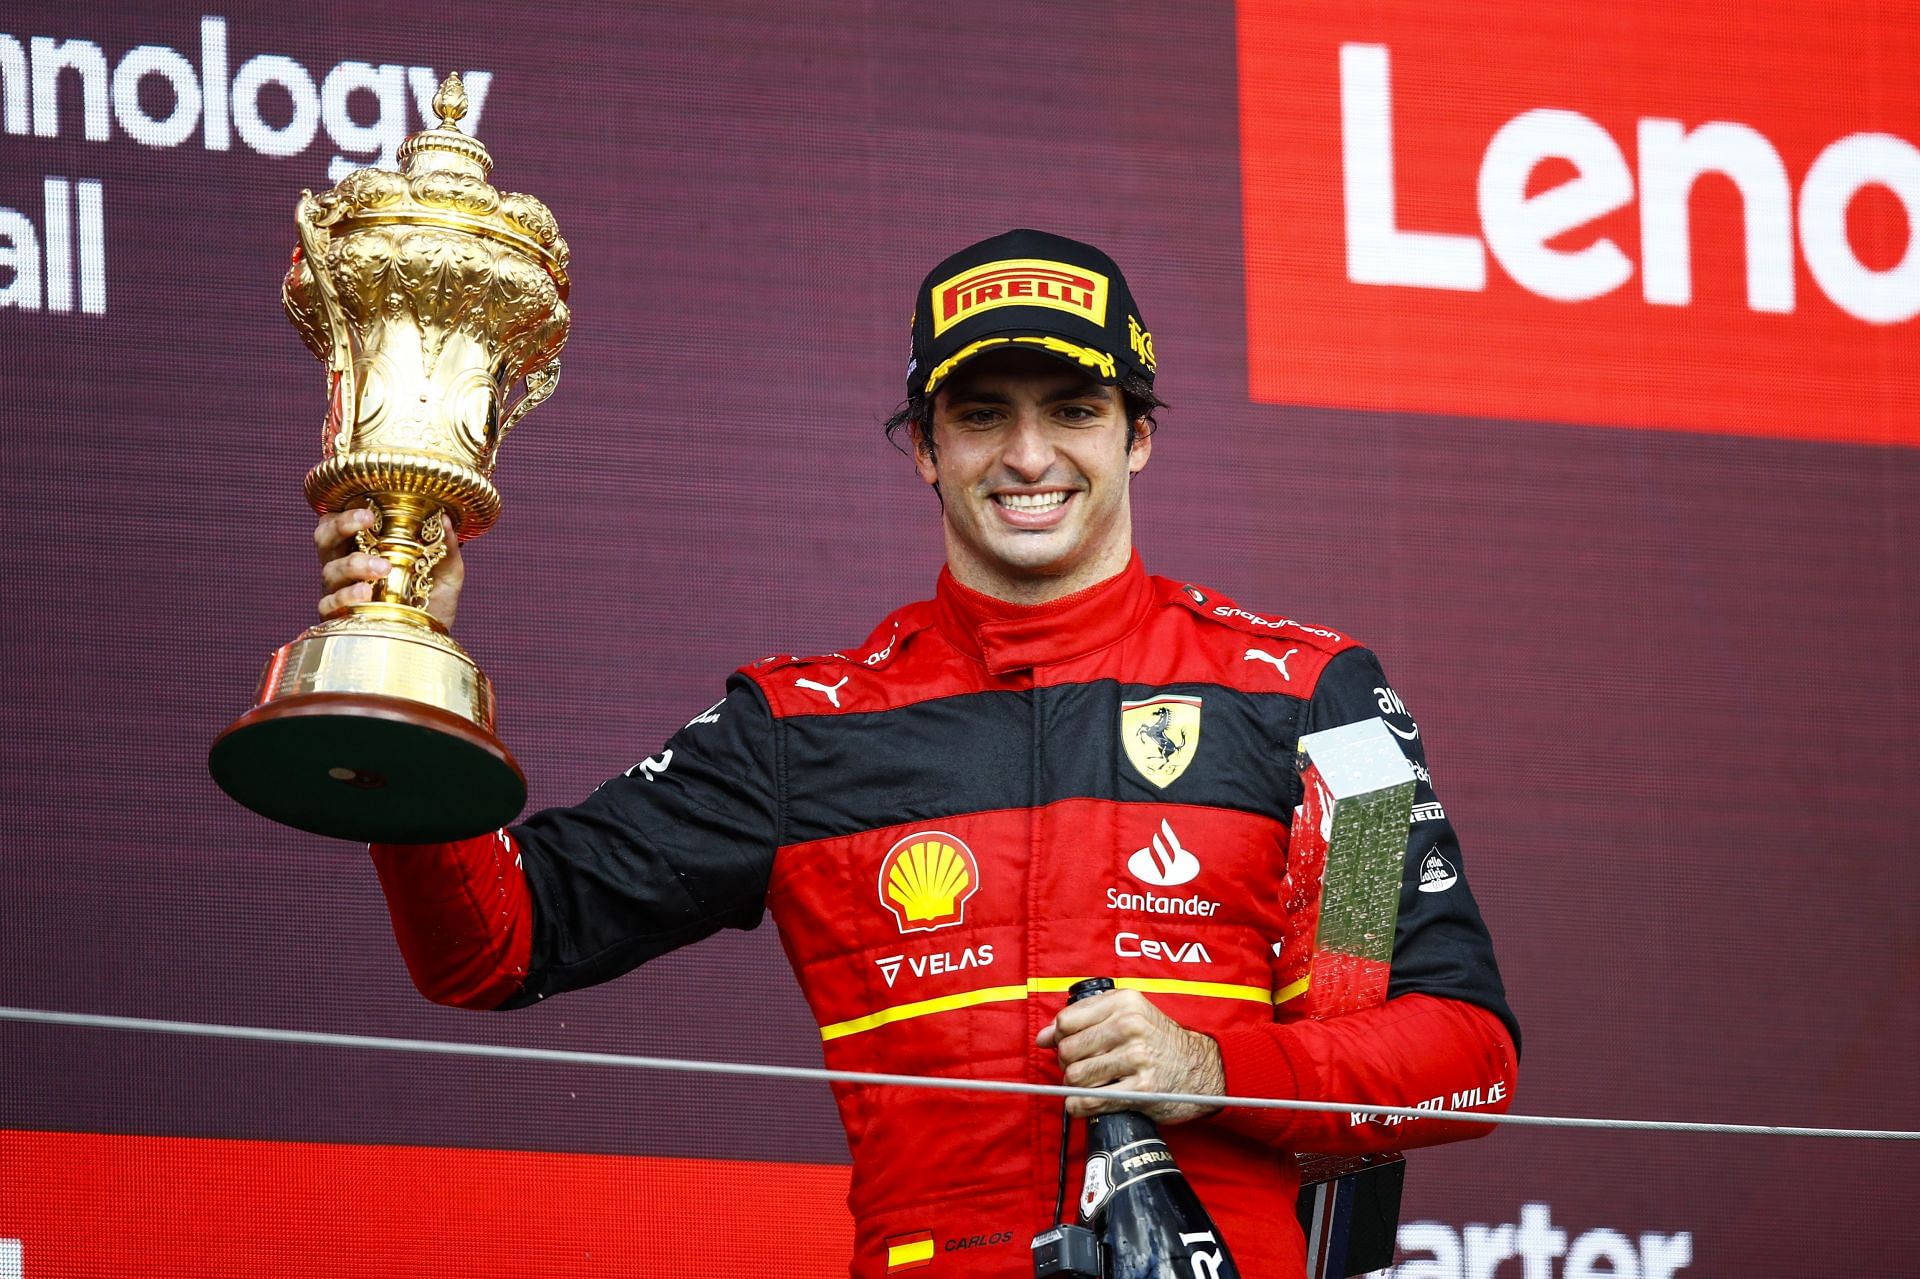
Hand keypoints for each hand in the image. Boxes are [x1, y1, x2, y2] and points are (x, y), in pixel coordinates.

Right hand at [313, 507, 464, 626]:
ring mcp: (338, 591)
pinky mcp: (339, 618)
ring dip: (354, 564)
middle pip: (324, 538)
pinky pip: (330, 604)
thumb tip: (445, 518)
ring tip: (382, 568)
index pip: (341, 521)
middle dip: (341, 525)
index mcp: (363, 548)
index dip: (346, 510)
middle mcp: (344, 566)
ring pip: (330, 570)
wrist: (433, 637)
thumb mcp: (446, 572)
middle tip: (367, 521)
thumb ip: (446, 547)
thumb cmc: (432, 600)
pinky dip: (346, 596)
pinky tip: (365, 594)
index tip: (370, 509)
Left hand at [1037, 988, 1225, 1123]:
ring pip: (1076, 1076)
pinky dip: (1079, 1106)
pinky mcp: (1142, 1089)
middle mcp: (1130, 1026)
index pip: (1066, 1021)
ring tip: (1090, 1085)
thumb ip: (1085, 1021)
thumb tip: (1042, 1038)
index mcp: (1124, 1002)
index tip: (1067, 1047)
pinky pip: (1091, 1100)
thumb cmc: (1159, 1042)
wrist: (1202, 1068)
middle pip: (1068, 1050)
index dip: (1059, 1037)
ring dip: (1075, 1087)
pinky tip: (1085, 1103)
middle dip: (1067, 1064)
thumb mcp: (1129, 1016)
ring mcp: (1137, 1058)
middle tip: (1082, 1068)